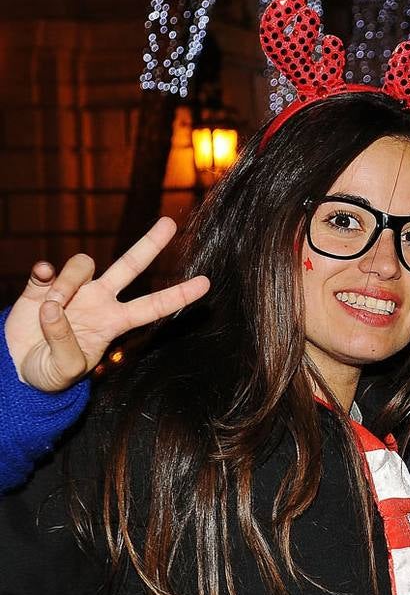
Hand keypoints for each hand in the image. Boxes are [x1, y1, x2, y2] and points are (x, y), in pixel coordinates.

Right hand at [3, 218, 209, 391]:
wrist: (19, 368)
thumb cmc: (51, 372)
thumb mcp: (63, 370)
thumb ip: (64, 343)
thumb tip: (53, 309)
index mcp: (113, 323)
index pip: (153, 307)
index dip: (179, 295)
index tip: (207, 283)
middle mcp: (98, 300)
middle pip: (130, 266)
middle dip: (150, 244)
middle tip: (169, 222)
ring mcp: (72, 290)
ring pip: (83, 265)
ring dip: (68, 284)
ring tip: (52, 308)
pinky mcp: (41, 286)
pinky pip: (48, 268)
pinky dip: (45, 272)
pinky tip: (42, 280)